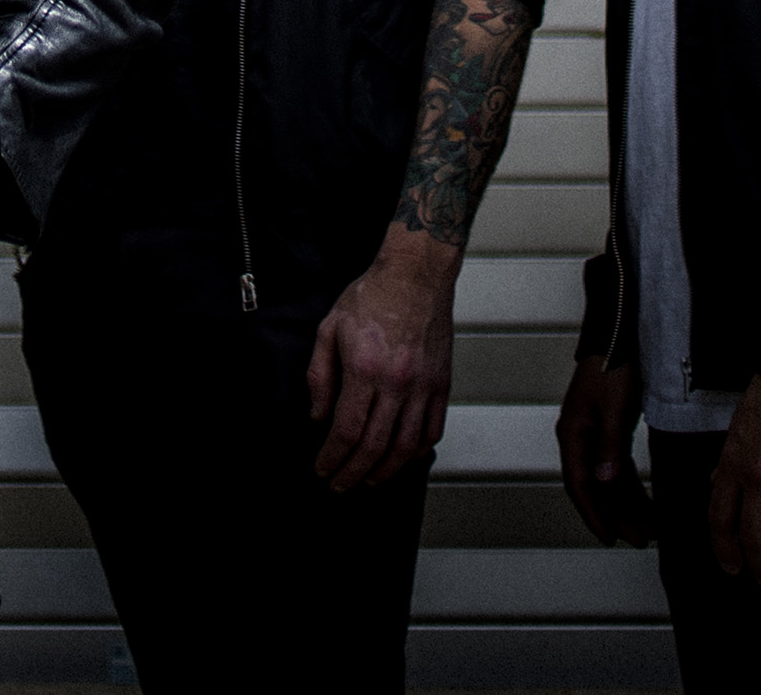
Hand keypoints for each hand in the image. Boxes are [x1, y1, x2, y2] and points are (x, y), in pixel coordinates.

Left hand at [307, 228, 456, 489]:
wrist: (415, 274)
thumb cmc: (371, 295)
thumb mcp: (330, 327)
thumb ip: (320, 375)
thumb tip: (318, 417)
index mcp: (365, 368)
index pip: (347, 430)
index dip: (332, 457)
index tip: (322, 469)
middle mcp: (397, 383)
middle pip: (375, 447)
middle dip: (353, 474)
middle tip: (340, 486)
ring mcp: (424, 386)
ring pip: (407, 448)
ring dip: (385, 472)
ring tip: (368, 481)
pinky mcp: (442, 384)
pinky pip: (433, 431)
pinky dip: (417, 452)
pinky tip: (402, 458)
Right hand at [556, 353, 654, 545]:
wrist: (617, 335)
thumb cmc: (611, 365)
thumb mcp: (614, 409)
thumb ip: (609, 447)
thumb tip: (604, 483)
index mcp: (573, 434)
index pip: (580, 485)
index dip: (594, 514)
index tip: (609, 537)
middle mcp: (580, 438)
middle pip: (595, 487)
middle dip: (616, 515)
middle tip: (638, 538)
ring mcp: (593, 434)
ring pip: (607, 479)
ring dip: (626, 503)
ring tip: (647, 525)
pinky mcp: (608, 429)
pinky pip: (617, 466)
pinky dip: (630, 484)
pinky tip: (644, 499)